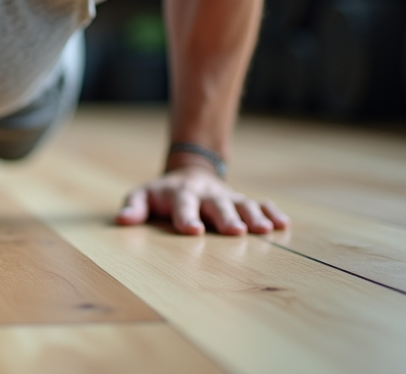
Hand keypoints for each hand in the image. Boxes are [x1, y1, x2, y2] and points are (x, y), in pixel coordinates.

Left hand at [116, 165, 289, 235]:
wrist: (189, 173)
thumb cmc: (162, 194)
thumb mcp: (143, 196)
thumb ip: (133, 207)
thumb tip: (122, 220)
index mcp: (180, 194)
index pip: (182, 205)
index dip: (186, 217)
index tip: (192, 230)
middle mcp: (206, 195)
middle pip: (217, 205)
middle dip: (226, 217)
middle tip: (236, 231)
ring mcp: (226, 197)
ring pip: (243, 204)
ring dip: (254, 216)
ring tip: (265, 230)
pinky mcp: (241, 201)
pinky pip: (260, 204)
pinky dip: (271, 212)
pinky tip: (282, 224)